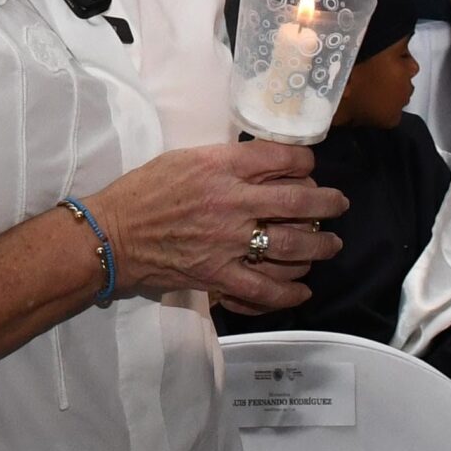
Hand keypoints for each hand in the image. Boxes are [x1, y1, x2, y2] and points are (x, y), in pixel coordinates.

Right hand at [86, 140, 344, 314]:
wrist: (112, 234)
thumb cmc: (144, 191)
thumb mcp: (185, 158)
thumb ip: (226, 161)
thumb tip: (263, 163)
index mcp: (221, 166)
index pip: (282, 158)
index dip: (305, 162)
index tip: (308, 168)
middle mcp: (232, 202)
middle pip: (299, 202)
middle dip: (328, 203)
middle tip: (339, 204)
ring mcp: (228, 243)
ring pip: (293, 247)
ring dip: (320, 247)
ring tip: (330, 245)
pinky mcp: (219, 276)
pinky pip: (266, 289)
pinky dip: (290, 292)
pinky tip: (302, 289)